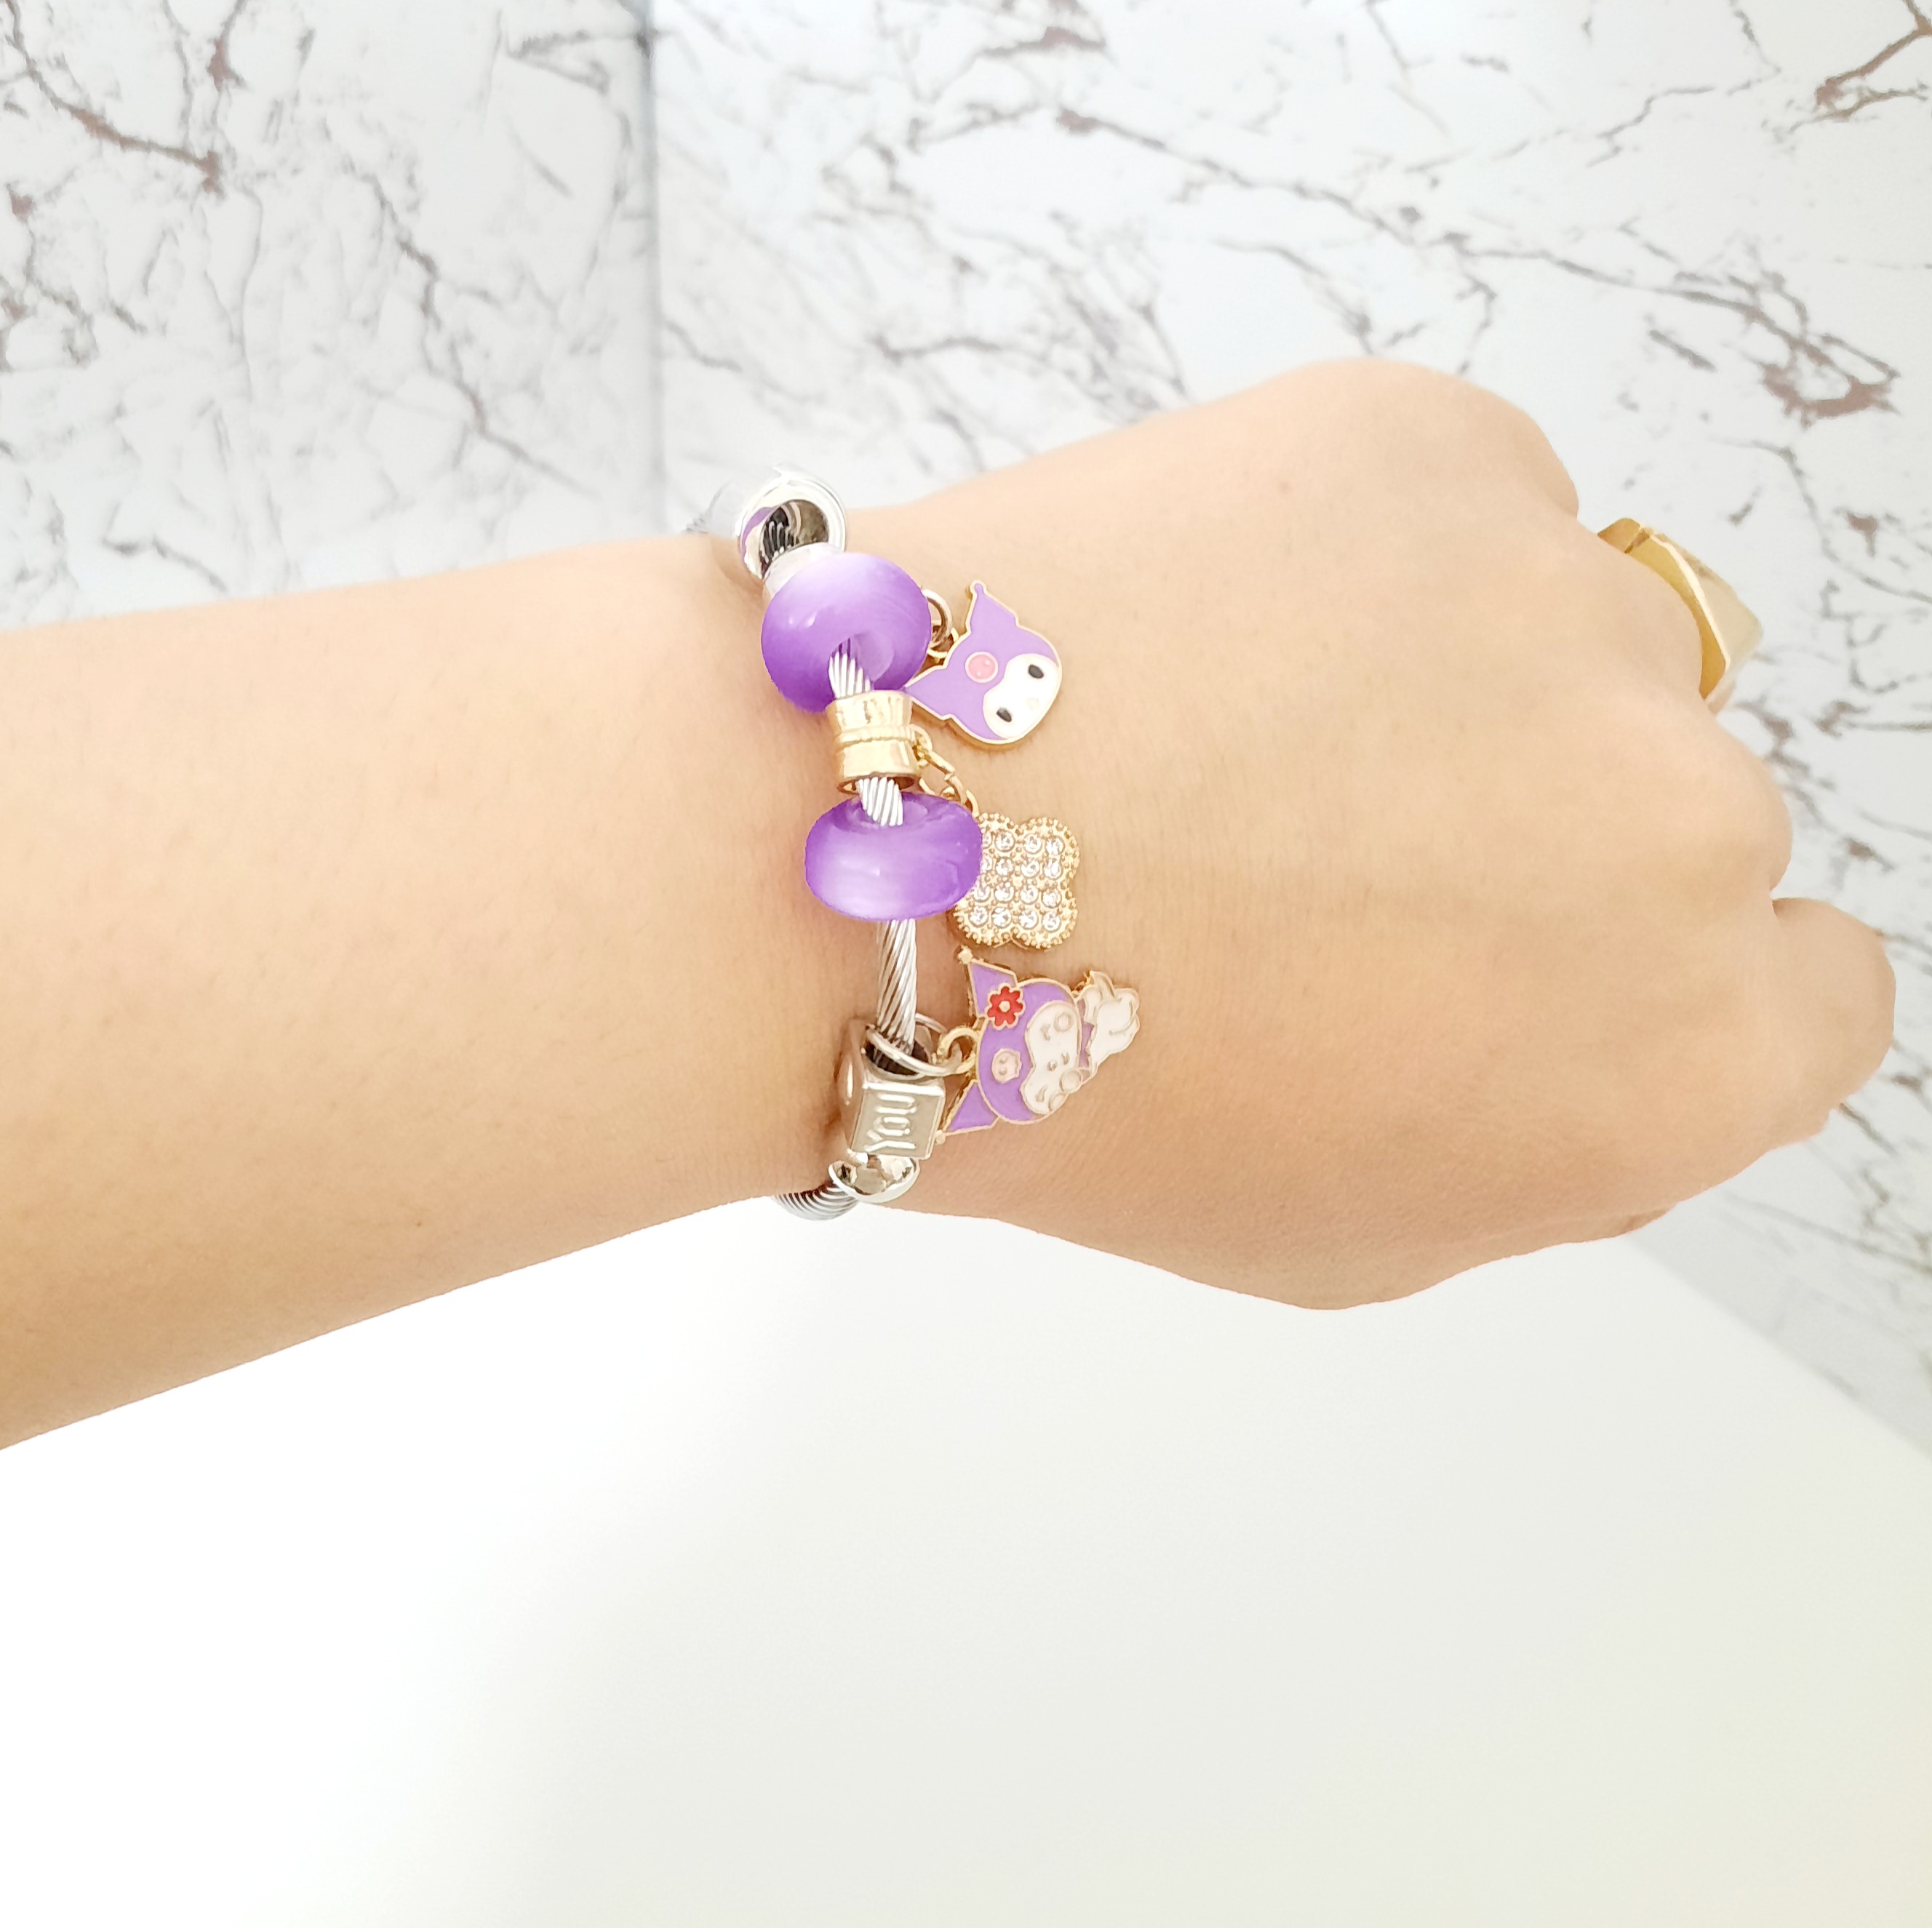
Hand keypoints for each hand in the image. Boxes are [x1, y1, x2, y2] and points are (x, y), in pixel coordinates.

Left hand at [855, 361, 1893, 1305]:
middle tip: (1325, 853)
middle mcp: (1683, 822)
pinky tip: (1203, 633)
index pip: (1802, 987)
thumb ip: (1547, 1135)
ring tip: (1228, 736)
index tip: (1522, 959)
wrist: (862, 865)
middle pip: (1681, 808)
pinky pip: (1461, 507)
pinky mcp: (1435, 449)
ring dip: (1447, 681)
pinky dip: (1357, 557)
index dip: (1646, 976)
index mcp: (1684, 1049)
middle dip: (1534, 833)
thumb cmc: (1069, 1080)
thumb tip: (1607, 1030)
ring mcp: (1567, 608)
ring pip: (1570, 640)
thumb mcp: (1342, 1227)